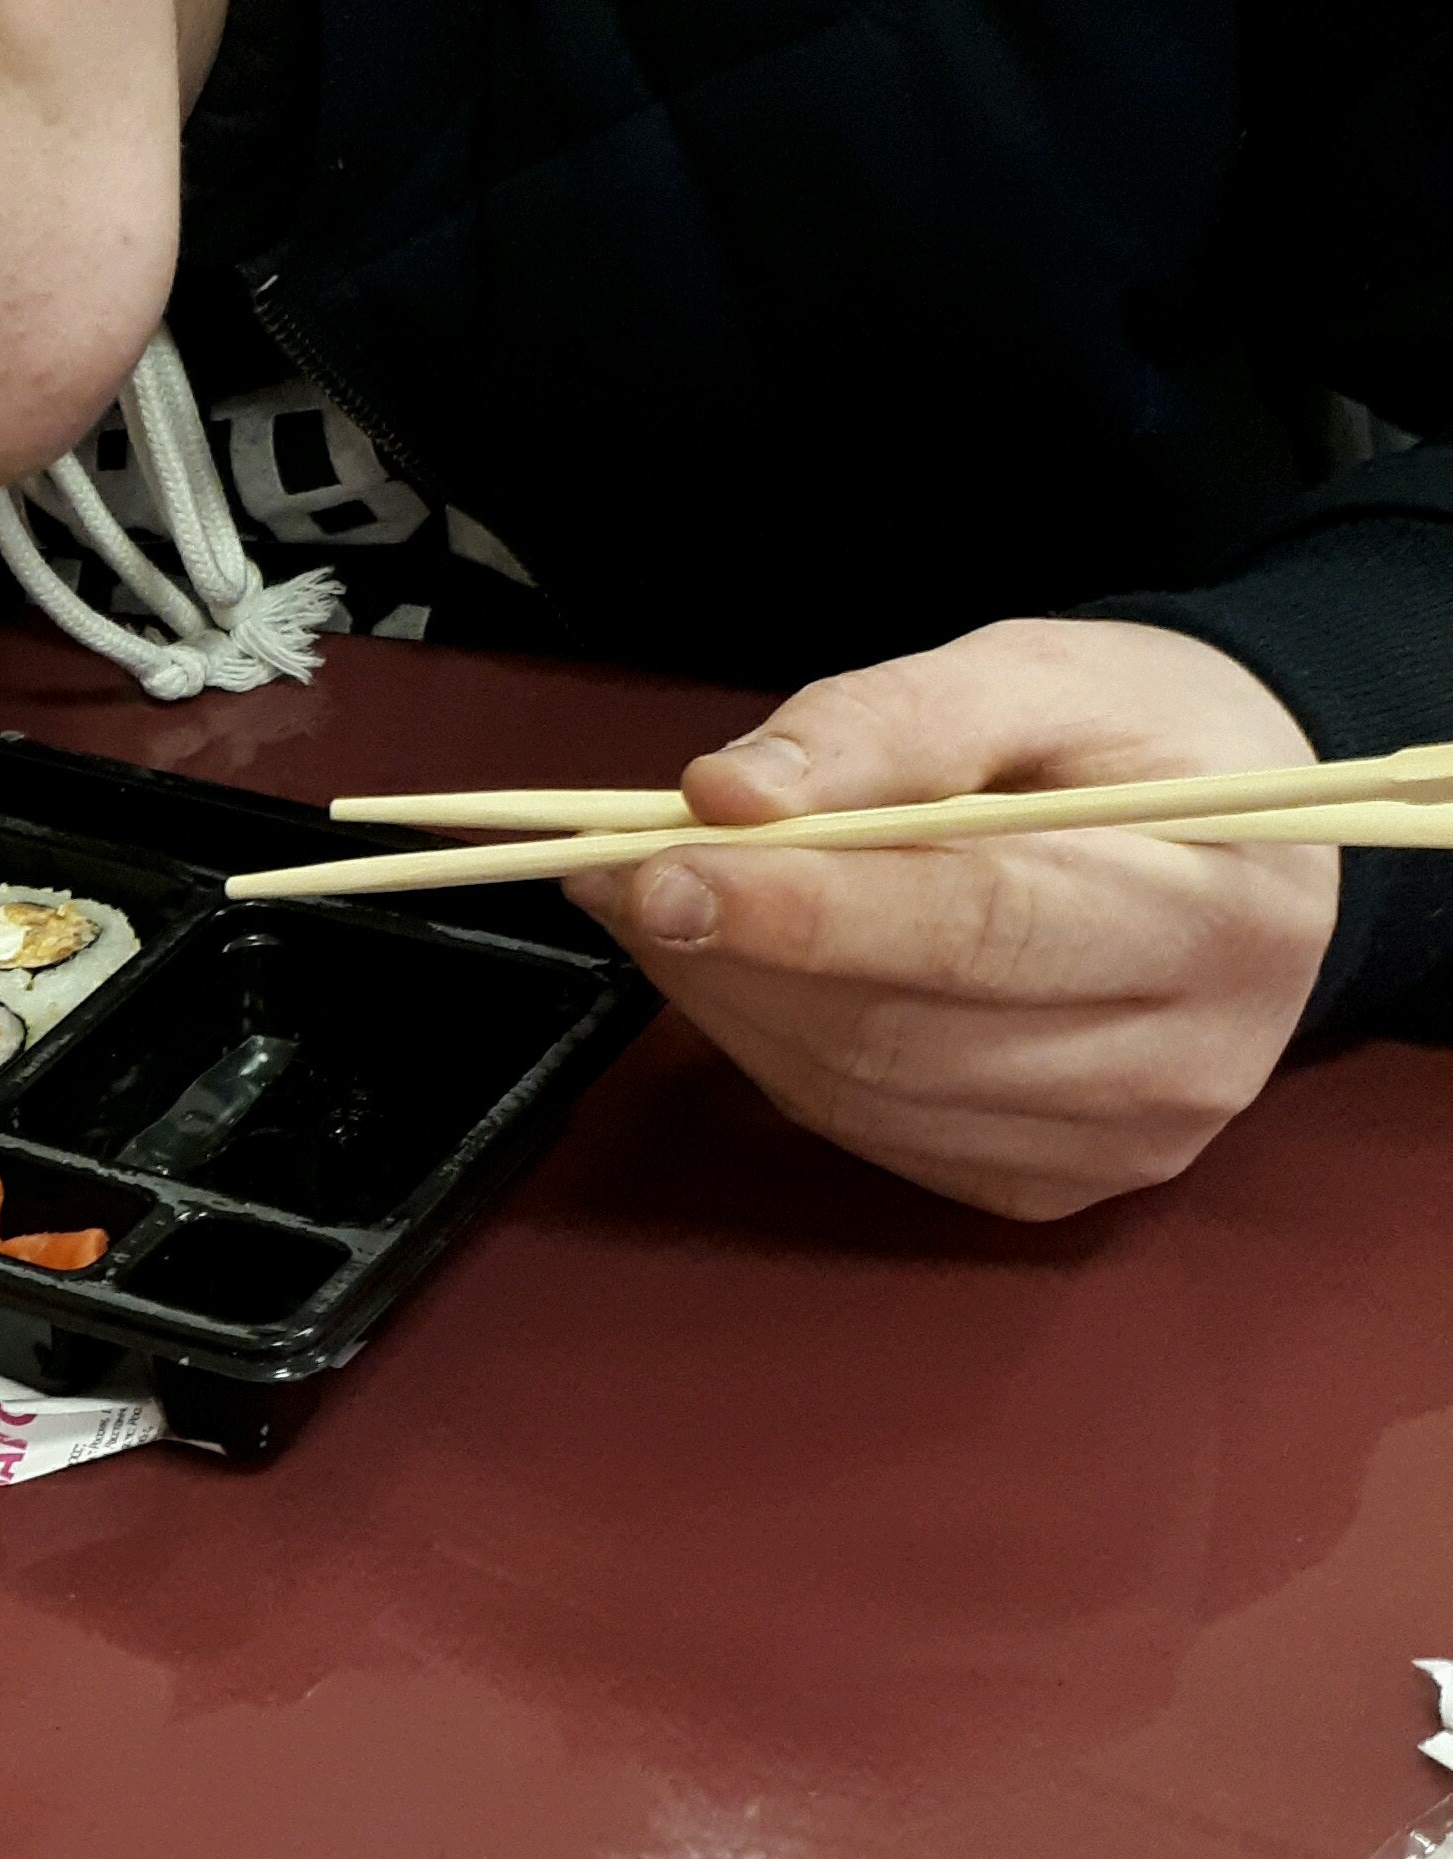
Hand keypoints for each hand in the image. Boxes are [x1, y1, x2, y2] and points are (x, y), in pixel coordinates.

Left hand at [555, 617, 1339, 1219]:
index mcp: (1215, 911)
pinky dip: (775, 1051)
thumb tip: (728, 793)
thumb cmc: (1134, 741)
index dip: (806, 906)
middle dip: (738, 950)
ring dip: (732, 1001)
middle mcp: (1187, 1055)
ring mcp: (1122, 1143)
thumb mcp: (1035, 673)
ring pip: (864, 1094)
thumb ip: (889, 719)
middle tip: (619, 871)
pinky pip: (869, 1133)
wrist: (1238, 839)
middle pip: (906, 1028)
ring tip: (662, 904)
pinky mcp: (1052, 1186)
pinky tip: (740, 971)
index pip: (981, 924)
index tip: (661, 865)